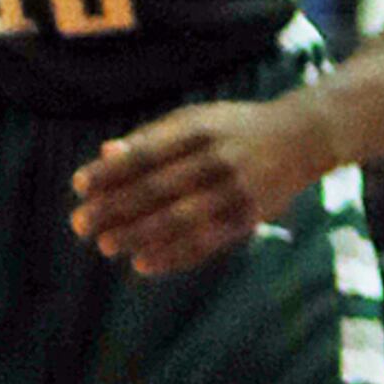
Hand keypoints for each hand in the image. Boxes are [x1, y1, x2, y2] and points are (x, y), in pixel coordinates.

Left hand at [70, 98, 308, 277]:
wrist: (304, 135)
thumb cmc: (238, 127)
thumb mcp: (199, 119)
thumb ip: (153, 137)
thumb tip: (105, 153)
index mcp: (202, 128)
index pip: (147, 152)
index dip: (111, 170)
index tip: (78, 185)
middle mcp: (218, 157)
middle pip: (158, 187)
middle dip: (115, 207)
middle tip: (80, 224)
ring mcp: (236, 188)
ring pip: (179, 218)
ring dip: (139, 234)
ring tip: (106, 246)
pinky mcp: (250, 216)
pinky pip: (207, 241)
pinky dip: (173, 255)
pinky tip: (144, 264)